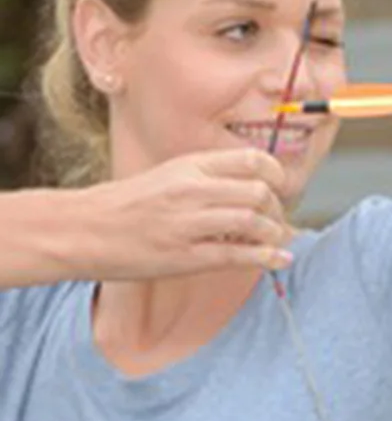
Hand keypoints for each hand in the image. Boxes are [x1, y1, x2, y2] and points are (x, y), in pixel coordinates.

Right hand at [78, 150, 295, 279]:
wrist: (82, 230)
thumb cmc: (127, 204)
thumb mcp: (169, 175)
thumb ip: (208, 177)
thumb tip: (253, 187)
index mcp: (190, 166)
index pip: (252, 160)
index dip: (276, 175)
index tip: (280, 188)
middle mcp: (192, 191)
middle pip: (259, 192)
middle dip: (277, 209)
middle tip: (276, 221)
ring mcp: (189, 224)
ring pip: (253, 223)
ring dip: (273, 234)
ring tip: (273, 240)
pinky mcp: (185, 256)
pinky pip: (237, 255)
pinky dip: (266, 258)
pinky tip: (279, 260)